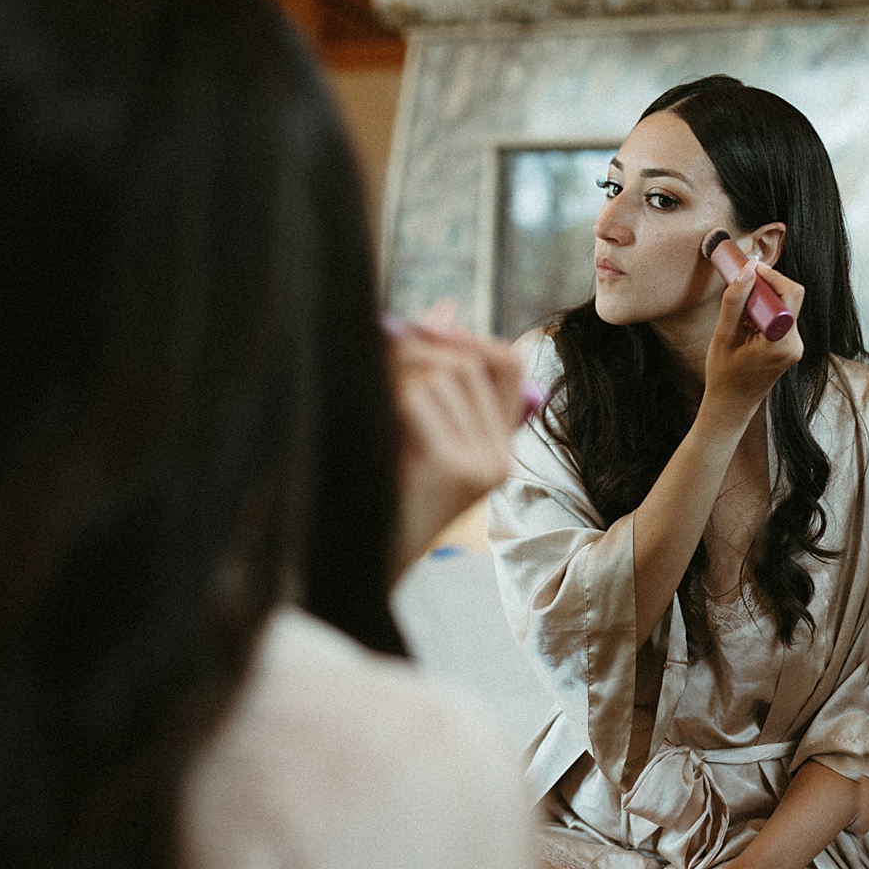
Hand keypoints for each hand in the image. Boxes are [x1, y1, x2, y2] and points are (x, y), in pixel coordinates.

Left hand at [389, 301, 527, 567]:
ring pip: (443, 374)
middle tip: (374, 345)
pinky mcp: (457, 469)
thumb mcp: (411, 427)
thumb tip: (443, 307)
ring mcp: (484, 464)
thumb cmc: (378, 491)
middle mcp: (502, 456)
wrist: (361, 561)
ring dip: (395, 370)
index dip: (465, 335)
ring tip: (366, 390)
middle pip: (467, 362)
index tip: (422, 327)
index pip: (507, 362)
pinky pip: (422, 397)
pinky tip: (371, 413)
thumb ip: (431, 373)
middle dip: (416, 347)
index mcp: (500, 448)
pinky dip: (389, 392)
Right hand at [699, 258, 805, 433]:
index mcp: (781, 343)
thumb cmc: (724, 375)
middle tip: (740, 289)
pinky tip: (746, 327)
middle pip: (790, 297)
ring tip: (739, 317)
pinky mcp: (791, 347)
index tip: (749, 270)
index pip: (790, 293)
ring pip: (785, 307)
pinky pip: (782, 319)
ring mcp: (796, 347)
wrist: (731, 405)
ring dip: (763, 302)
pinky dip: (764, 314)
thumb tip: (748, 269)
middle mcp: (795, 344)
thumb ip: (735, 300)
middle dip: (765, 287)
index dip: (771, 277)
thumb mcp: (724, 336)